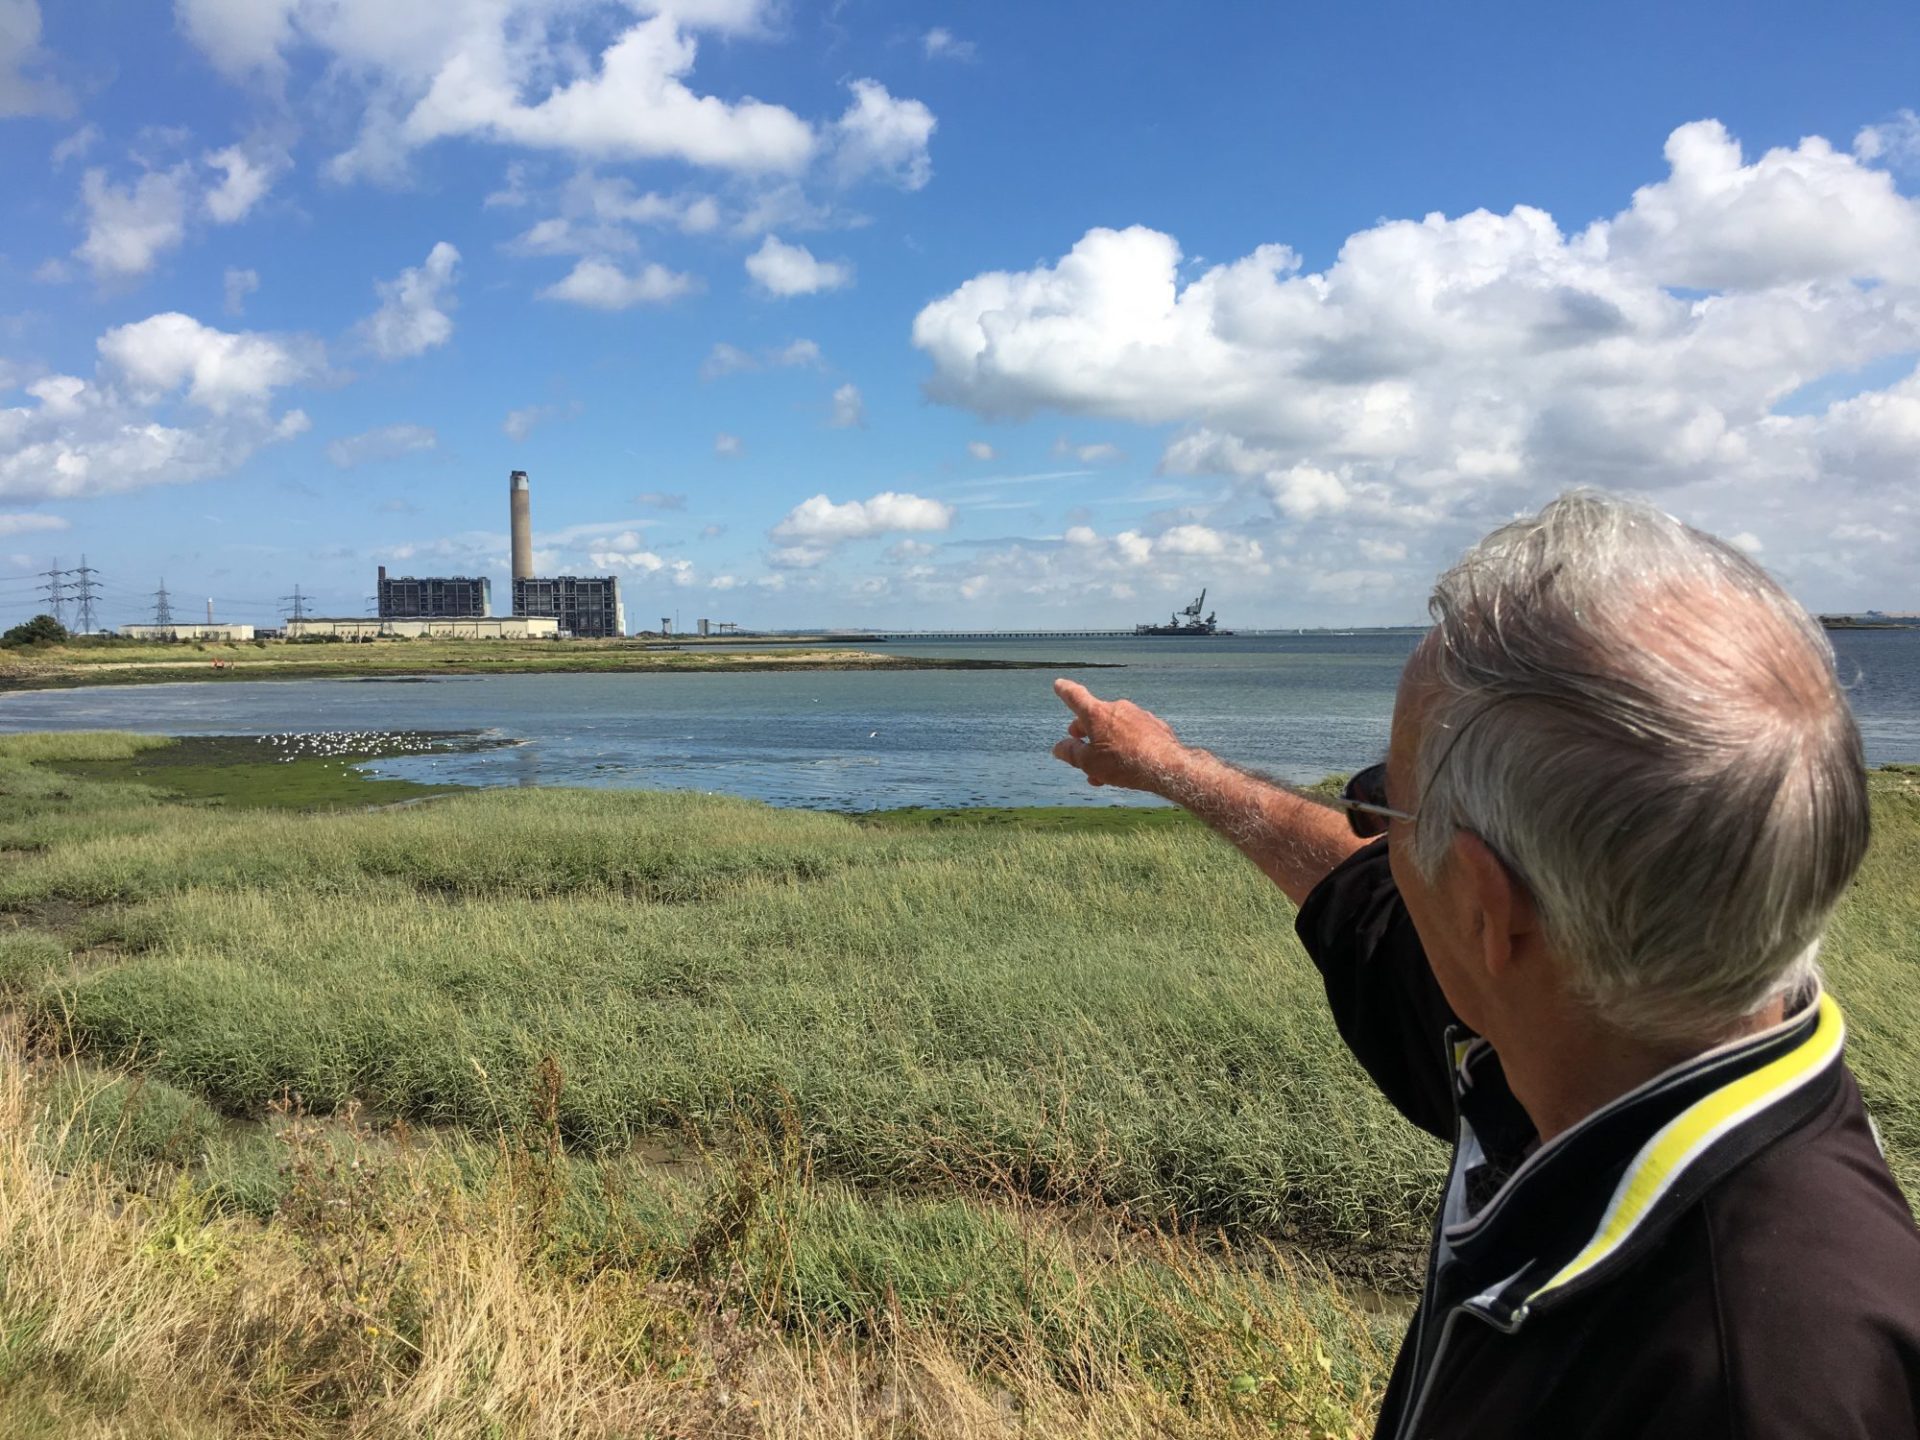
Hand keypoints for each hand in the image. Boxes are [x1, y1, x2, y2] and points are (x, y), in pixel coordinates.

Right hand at [1050, 677, 1186, 792]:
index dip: (1065, 690)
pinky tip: (1126, 764)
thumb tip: (1059, 747)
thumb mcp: (1089, 763)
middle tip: (1080, 743)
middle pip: (1095, 716)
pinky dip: (1125, 746)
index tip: (1059, 684)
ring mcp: (1138, 715)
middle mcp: (1117, 708)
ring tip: (1102, 770)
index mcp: (1097, 714)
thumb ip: (1071, 753)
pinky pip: (1133, 734)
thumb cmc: (1124, 764)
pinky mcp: (1154, 726)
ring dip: (1105, 744)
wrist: (1166, 767)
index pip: (1075, 696)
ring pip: (1115, 728)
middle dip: (1086, 730)